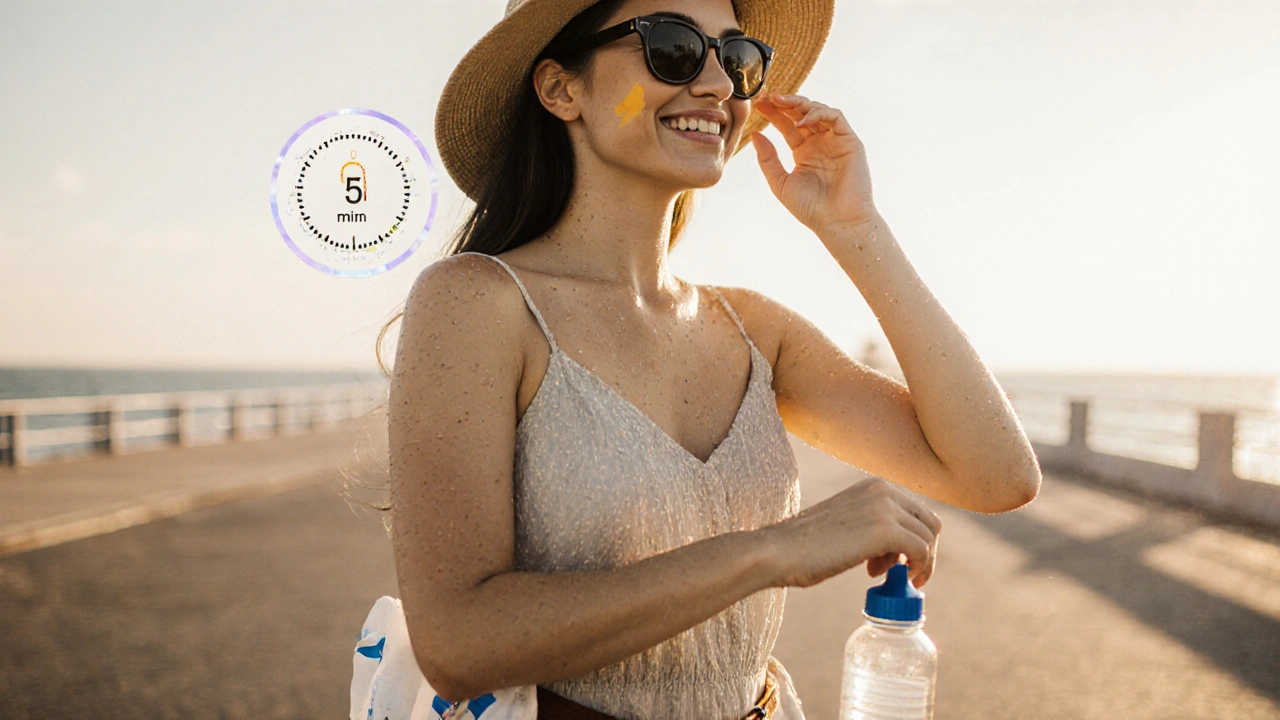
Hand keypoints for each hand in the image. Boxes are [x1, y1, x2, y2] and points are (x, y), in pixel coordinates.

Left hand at [750, 93, 877, 237]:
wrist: (837, 222)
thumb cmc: (810, 208)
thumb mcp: (780, 183)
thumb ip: (767, 159)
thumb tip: (754, 133)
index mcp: (803, 152)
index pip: (787, 124)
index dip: (773, 113)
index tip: (758, 104)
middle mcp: (820, 143)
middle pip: (801, 113)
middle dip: (784, 103)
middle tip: (768, 98)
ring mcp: (835, 140)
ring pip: (819, 110)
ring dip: (800, 103)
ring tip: (781, 104)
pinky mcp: (850, 141)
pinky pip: (836, 117)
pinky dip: (819, 113)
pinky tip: (802, 121)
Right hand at [759, 477, 940, 588]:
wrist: (779, 551)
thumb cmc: (805, 546)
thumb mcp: (846, 523)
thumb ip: (872, 524)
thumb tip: (898, 549)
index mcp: (874, 486)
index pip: (917, 512)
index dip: (913, 541)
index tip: (895, 563)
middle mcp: (883, 490)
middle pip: (931, 524)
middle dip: (922, 552)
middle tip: (896, 572)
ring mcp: (885, 508)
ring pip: (928, 539)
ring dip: (914, 564)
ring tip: (879, 575)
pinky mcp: (885, 530)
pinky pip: (921, 551)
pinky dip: (915, 570)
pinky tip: (885, 578)